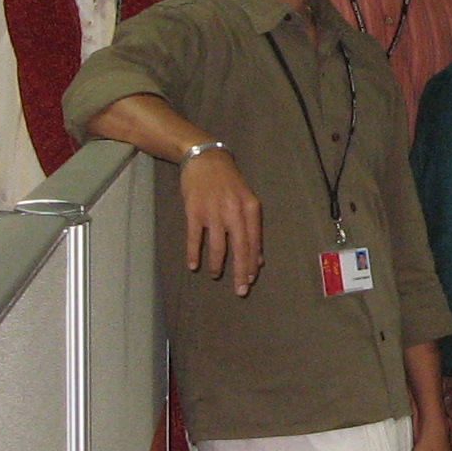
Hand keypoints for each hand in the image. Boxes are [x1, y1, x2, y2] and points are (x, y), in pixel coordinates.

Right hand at [180, 150, 262, 294]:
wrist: (205, 159)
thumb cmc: (229, 181)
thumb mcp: (246, 200)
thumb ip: (252, 227)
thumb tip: (257, 258)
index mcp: (250, 208)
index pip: (254, 242)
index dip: (252, 263)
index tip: (251, 280)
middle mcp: (233, 211)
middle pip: (239, 248)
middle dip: (240, 272)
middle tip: (240, 291)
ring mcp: (213, 212)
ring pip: (218, 247)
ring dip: (217, 265)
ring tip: (216, 276)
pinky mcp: (194, 211)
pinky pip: (195, 238)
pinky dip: (194, 254)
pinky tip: (194, 265)